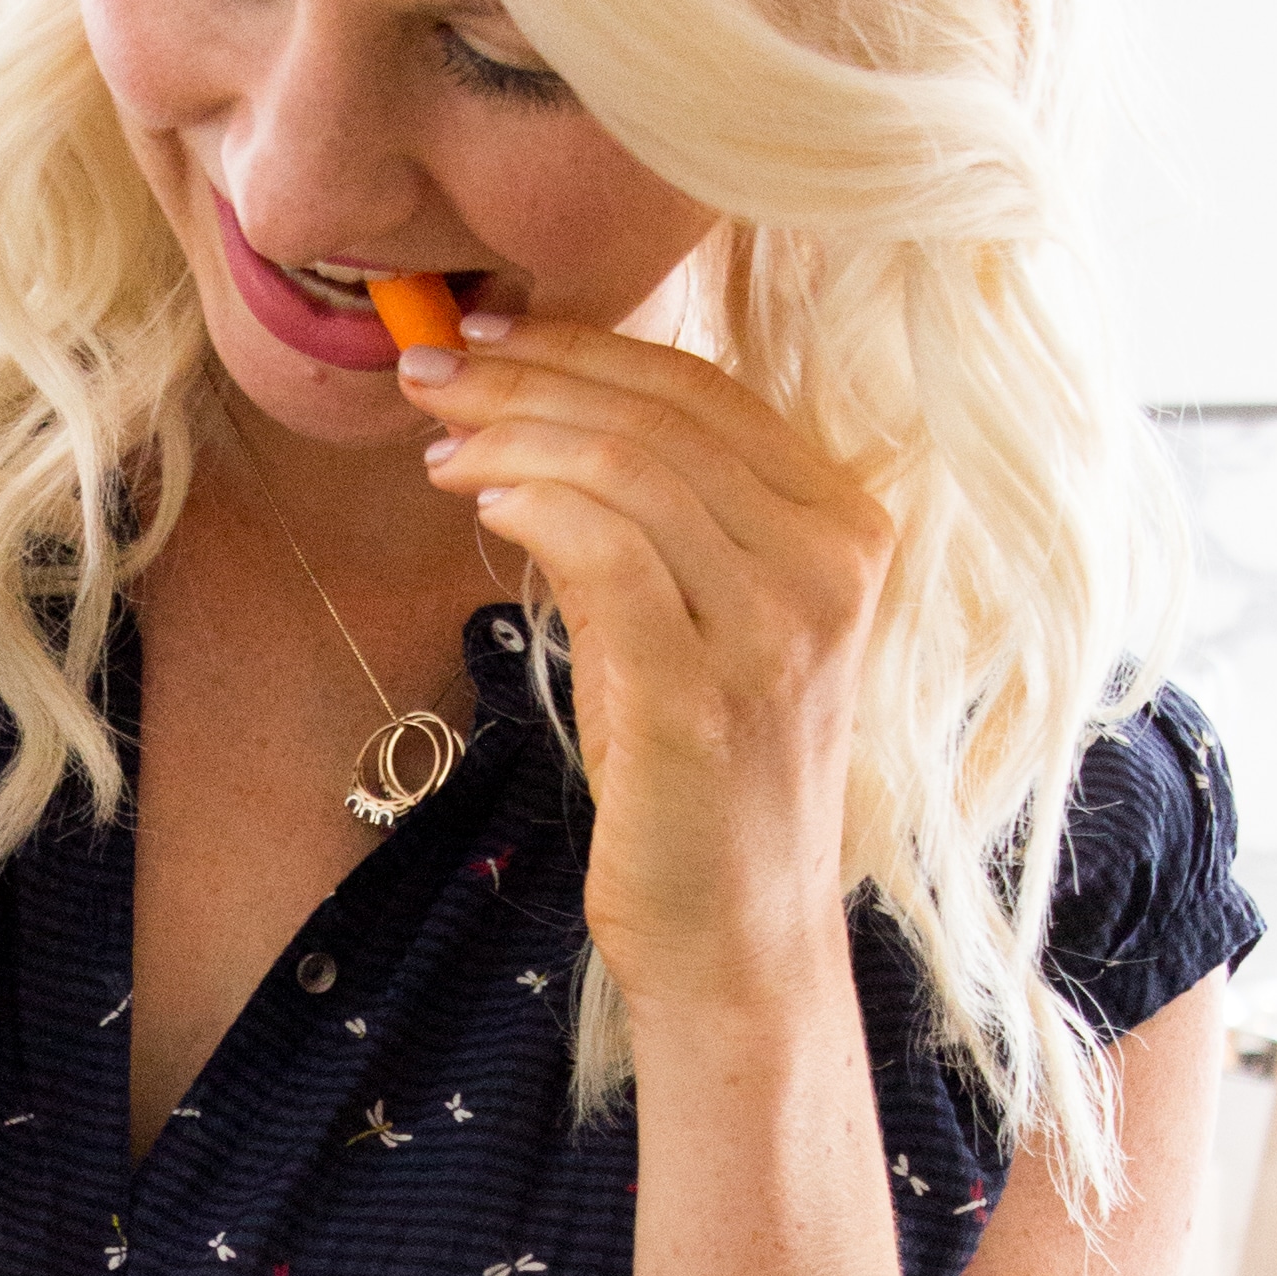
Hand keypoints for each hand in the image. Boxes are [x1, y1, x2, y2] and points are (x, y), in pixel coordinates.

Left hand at [401, 321, 893, 1022]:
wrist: (739, 937)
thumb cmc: (704, 780)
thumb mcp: (703, 624)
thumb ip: (664, 522)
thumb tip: (545, 418)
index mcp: (846, 526)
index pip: (703, 392)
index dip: (582, 347)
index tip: (485, 338)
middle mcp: (829, 564)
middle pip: (657, 414)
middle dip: (525, 378)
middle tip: (430, 373)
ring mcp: (776, 630)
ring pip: (624, 466)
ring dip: (510, 438)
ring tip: (439, 447)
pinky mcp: (703, 695)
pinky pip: (605, 552)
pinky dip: (531, 504)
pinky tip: (482, 502)